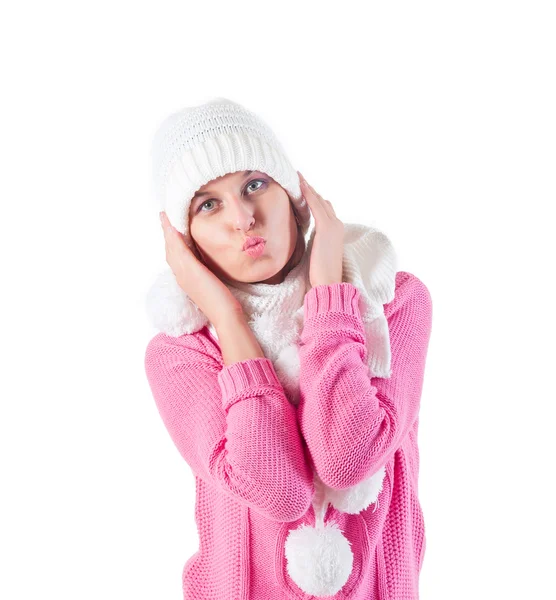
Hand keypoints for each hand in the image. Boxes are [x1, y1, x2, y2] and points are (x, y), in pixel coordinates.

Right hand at [159, 211, 243, 326]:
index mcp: (185, 279)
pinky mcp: (191, 271)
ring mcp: (184, 274)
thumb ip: (206, 275)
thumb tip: (208, 267)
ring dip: (167, 231)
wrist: (224, 314)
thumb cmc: (222, 303)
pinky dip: (174, 238)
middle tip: (163, 217)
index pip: (174, 257)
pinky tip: (173, 226)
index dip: (171, 242)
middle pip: (169, 250)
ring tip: (165, 217)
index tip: (170, 229)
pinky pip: (180, 250)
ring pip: (171, 248)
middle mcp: (181, 276)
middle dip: (166, 233)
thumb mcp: (211, 285)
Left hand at [297, 172, 343, 287]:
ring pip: (318, 200)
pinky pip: (315, 205)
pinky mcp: (326, 227)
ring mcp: (333, 224)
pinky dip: (308, 193)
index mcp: (335, 230)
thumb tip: (302, 235)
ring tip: (296, 176)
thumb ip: (313, 240)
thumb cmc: (320, 272)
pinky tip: (299, 185)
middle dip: (310, 189)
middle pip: (322, 201)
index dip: (313, 198)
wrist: (329, 282)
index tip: (303, 188)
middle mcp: (337, 224)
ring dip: (308, 187)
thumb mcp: (316, 251)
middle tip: (297, 176)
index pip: (324, 209)